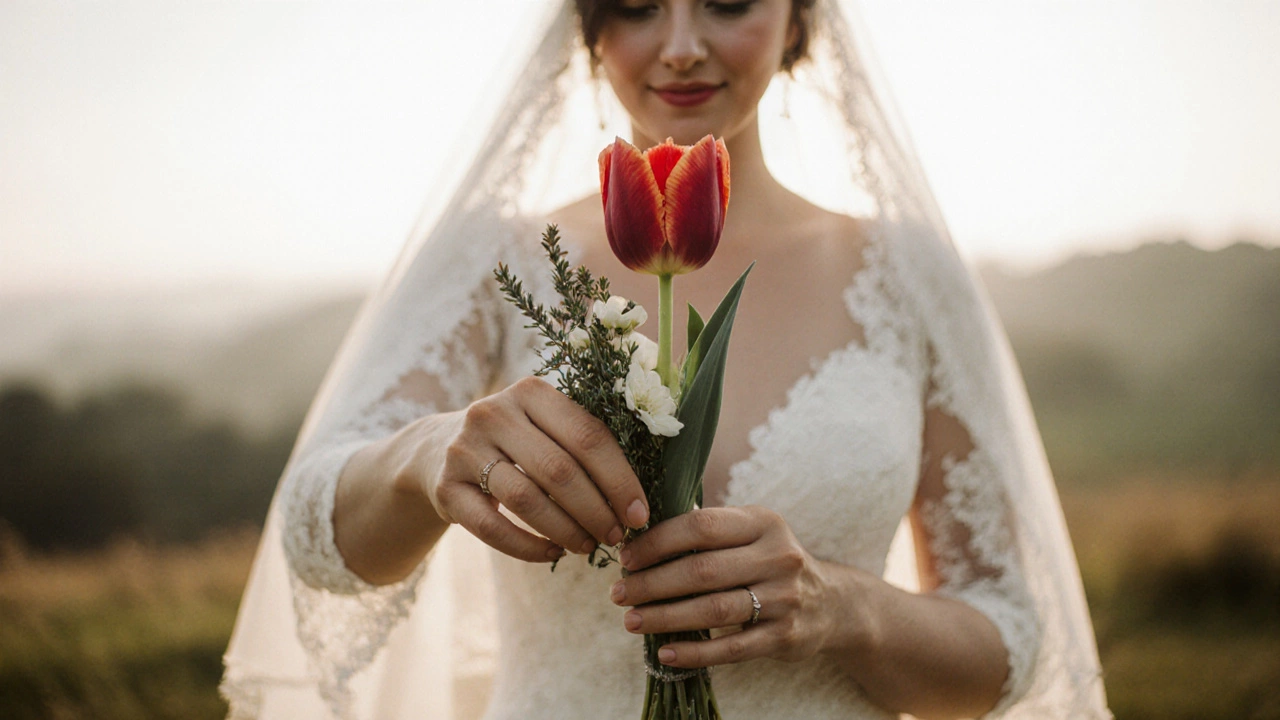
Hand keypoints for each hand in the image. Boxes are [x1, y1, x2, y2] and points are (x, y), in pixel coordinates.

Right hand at [429, 377, 649, 562]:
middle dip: (596, 510)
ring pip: (526, 499)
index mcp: (531, 392)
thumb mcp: (543, 423)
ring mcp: (464, 449)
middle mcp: (494, 413)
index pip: (588, 436)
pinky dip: (528, 547)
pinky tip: (552, 554)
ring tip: (588, 547)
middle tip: (616, 536)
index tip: (639, 513)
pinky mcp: (446, 486)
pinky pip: (492, 527)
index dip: (619, 479)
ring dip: (566, 530)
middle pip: (559, 470)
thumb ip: (584, 442)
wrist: (437, 449)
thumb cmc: (516, 441)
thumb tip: (637, 499)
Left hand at [611, 506, 833, 667]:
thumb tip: (638, 540)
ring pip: (714, 611)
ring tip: (631, 620)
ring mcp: (784, 598)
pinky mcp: (785, 637)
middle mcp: (777, 557)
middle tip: (618, 594)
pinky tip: (664, 652)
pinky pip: (731, 648)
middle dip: (652, 583)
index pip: (701, 526)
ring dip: (665, 617)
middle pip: (702, 571)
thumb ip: (707, 532)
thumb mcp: (751, 534)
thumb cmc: (769, 563)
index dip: (658, 542)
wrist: (832, 603)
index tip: (627, 558)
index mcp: (763, 522)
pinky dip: (694, 652)